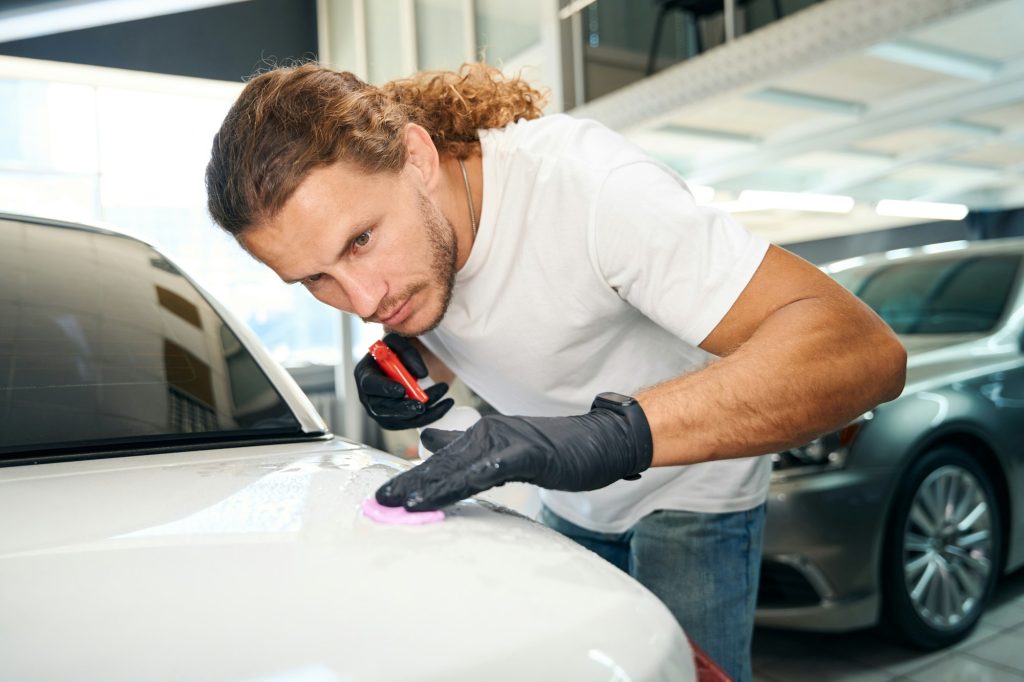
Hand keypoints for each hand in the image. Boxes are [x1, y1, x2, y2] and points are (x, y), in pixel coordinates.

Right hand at [354, 333, 453, 429]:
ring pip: (401, 418)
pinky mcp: (396, 420)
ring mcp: (382, 412)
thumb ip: (406, 352)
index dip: (384, 389)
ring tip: (442, 392)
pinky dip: (432, 414)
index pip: (370, 385)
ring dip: (424, 409)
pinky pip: (413, 422)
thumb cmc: (395, 351)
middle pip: (383, 409)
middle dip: (404, 408)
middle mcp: (369, 397)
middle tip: (421, 405)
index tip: (401, 390)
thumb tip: (421, 374)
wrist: (401, 362)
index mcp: (365, 374)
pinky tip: (446, 403)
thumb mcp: (398, 341)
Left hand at [375, 396, 653, 510]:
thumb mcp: (508, 449)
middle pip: (442, 463)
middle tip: (380, 501)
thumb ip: (470, 446)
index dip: (413, 477)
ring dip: (429, 484)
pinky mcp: (526, 452)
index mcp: (483, 436)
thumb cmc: (558, 448)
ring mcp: (506, 442)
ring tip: (402, 501)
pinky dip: (465, 481)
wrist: (601, 439)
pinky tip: (449, 490)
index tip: (385, 495)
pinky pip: (489, 470)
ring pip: (460, 466)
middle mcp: (489, 434)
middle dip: (410, 483)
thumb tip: (430, 441)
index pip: (442, 460)